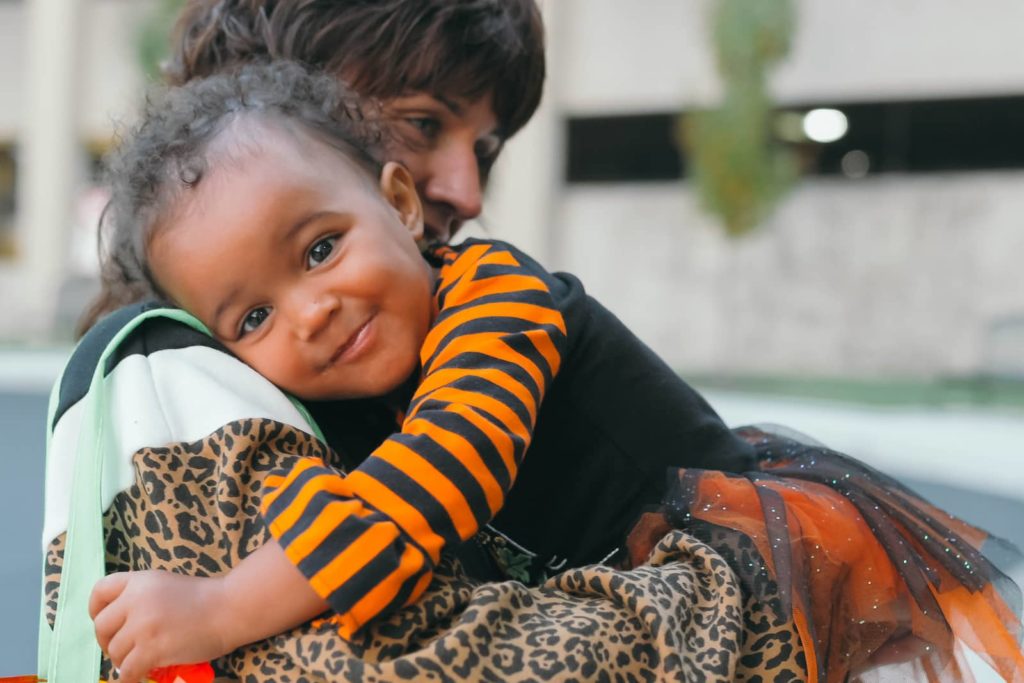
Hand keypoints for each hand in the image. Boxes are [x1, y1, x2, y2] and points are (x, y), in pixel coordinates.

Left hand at [89, 571, 230, 682]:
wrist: (230, 609)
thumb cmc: (204, 599)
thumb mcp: (166, 585)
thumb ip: (140, 596)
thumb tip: (117, 625)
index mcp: (140, 580)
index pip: (100, 591)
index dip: (95, 610)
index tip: (104, 623)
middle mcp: (137, 599)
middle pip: (101, 626)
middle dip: (106, 642)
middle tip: (120, 649)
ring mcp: (143, 625)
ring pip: (115, 651)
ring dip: (124, 660)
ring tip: (139, 661)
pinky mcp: (152, 648)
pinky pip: (127, 671)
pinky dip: (129, 678)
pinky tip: (136, 678)